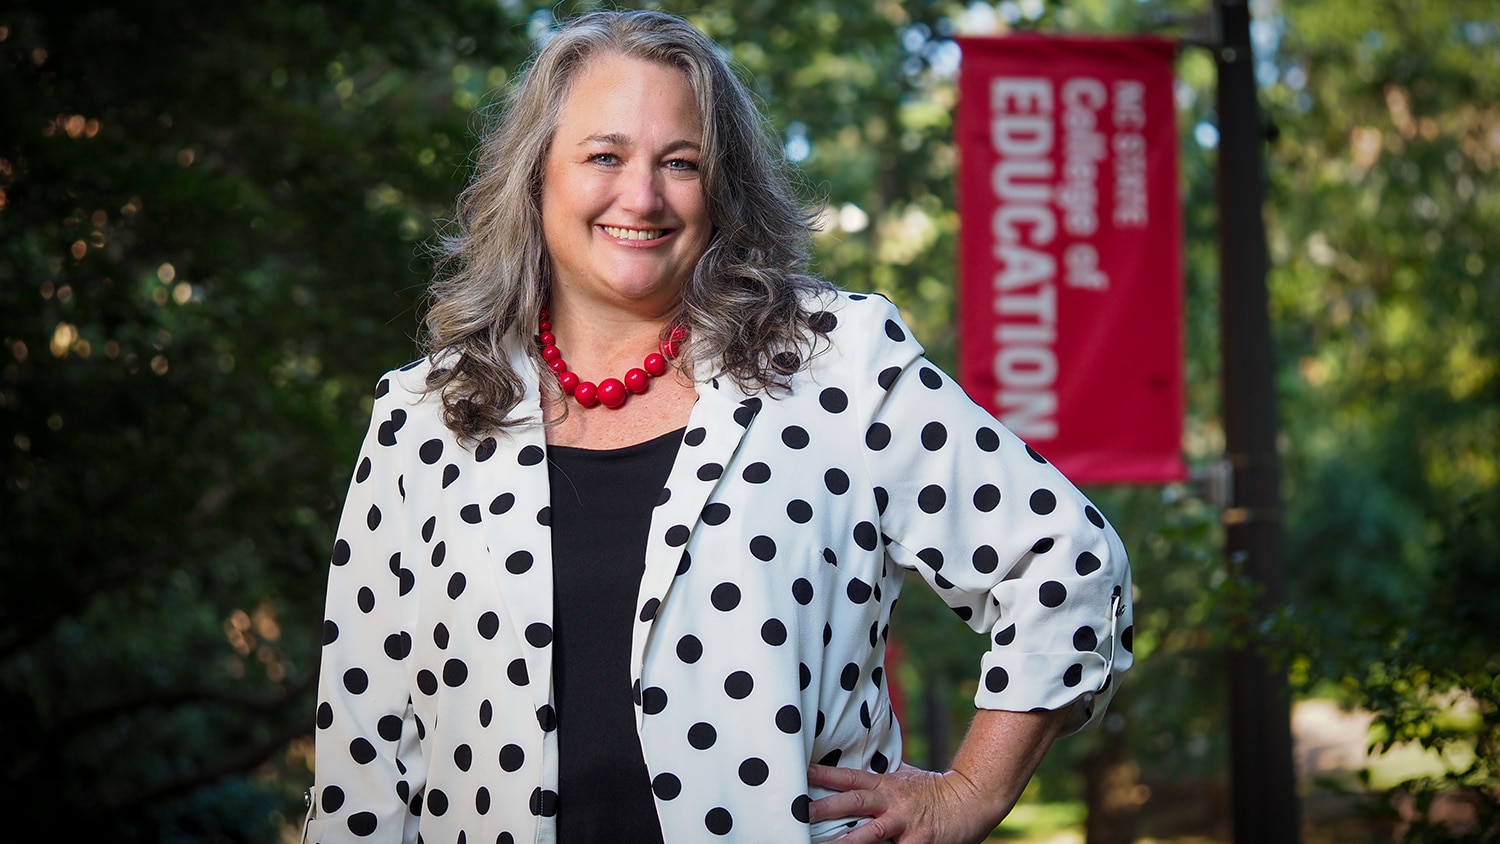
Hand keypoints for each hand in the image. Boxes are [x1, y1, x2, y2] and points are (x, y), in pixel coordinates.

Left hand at [805, 762, 1005, 843]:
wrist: (972, 800)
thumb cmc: (935, 790)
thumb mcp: (906, 777)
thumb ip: (881, 777)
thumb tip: (855, 768)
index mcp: (887, 784)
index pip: (850, 777)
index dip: (825, 775)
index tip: (803, 773)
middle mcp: (893, 802)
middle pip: (854, 802)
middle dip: (826, 808)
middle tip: (801, 812)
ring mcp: (905, 824)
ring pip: (871, 833)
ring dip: (848, 840)